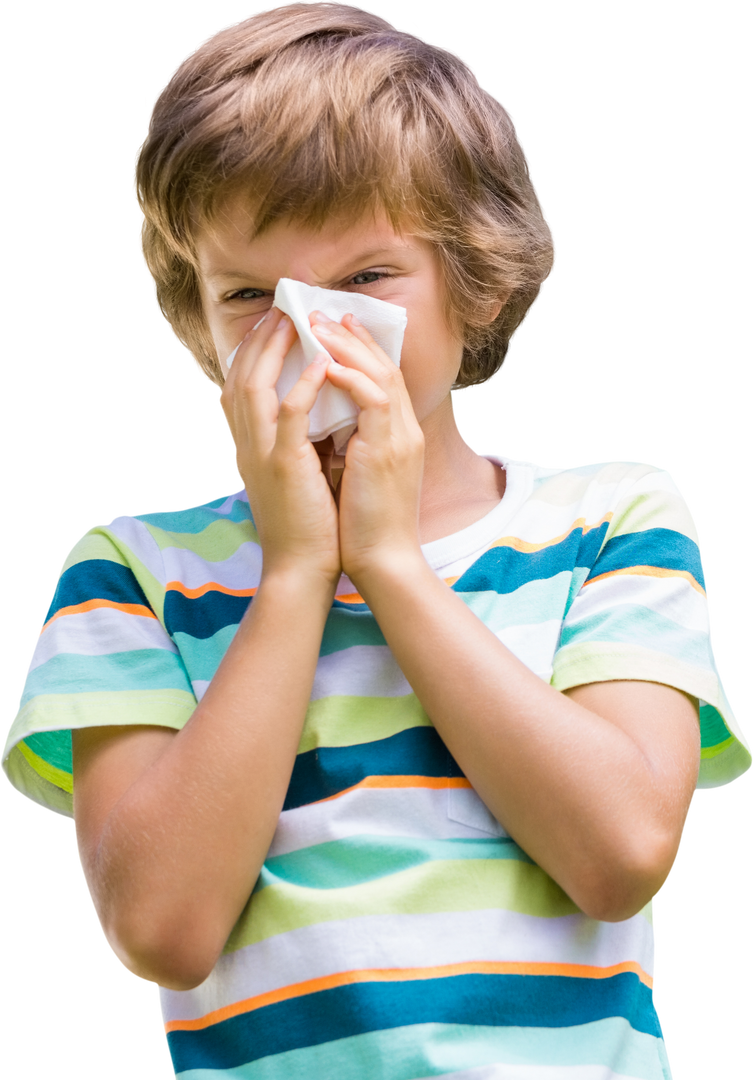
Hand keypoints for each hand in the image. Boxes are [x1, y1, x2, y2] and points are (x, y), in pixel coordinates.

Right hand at [217, 308, 341, 586]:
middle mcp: (246, 445)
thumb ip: (291, 443)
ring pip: (257, 386)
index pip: (240, 387)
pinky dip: (302, 385)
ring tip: (297, 321)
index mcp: (248, 447)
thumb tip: (309, 415)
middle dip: (261, 339)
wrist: (301, 570)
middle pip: (241, 376)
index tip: (273, 325)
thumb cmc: (305, 525)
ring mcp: (261, 455)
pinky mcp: (284, 467)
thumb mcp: (291, 476)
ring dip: (276, 349)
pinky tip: (321, 363)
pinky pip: (289, 416)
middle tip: (282, 309)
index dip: (252, 352)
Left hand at [310, 311, 424, 583]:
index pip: (381, 379)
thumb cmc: (363, 525)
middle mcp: (403, 430)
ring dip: (347, 346)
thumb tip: (321, 424)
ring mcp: (400, 438)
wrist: (382, 560)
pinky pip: (373, 399)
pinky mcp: (388, 450)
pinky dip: (349, 377)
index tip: (332, 329)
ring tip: (317, 325)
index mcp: (395, 436)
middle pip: (384, 366)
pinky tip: (325, 364)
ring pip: (380, 373)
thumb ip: (347, 443)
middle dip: (352, 337)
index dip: (358, 351)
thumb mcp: (356, 474)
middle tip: (322, 312)